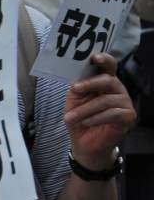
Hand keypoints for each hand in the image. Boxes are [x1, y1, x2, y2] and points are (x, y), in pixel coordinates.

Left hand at [64, 53, 134, 170]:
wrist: (84, 141)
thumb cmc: (79, 116)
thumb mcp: (74, 99)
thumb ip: (77, 86)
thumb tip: (75, 76)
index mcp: (105, 81)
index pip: (109, 66)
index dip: (104, 59)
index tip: (94, 57)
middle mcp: (118, 89)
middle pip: (108, 80)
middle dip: (89, 84)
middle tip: (74, 89)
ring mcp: (125, 103)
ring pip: (105, 101)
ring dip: (85, 109)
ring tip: (70, 117)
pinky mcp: (129, 117)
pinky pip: (112, 114)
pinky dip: (95, 118)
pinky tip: (85, 122)